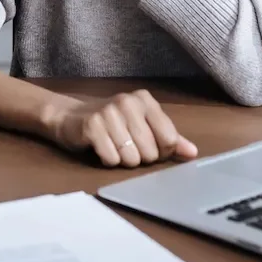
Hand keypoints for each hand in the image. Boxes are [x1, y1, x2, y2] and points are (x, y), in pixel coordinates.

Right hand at [45, 89, 197, 167]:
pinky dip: (107, 160)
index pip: (169, 140)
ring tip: (113, 146)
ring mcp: (109, 112)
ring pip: (131, 158)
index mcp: (145, 100)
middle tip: (125, 145)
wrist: (69, 116)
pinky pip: (111, 159)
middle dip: (139, 157)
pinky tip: (101, 148)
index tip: (147, 145)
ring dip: (122, 160)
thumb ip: (169, 138)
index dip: (160, 152)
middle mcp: (128, 102)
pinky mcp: (92, 125)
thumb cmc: (111, 123)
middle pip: (150, 153)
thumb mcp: (142, 125)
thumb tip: (192, 153)